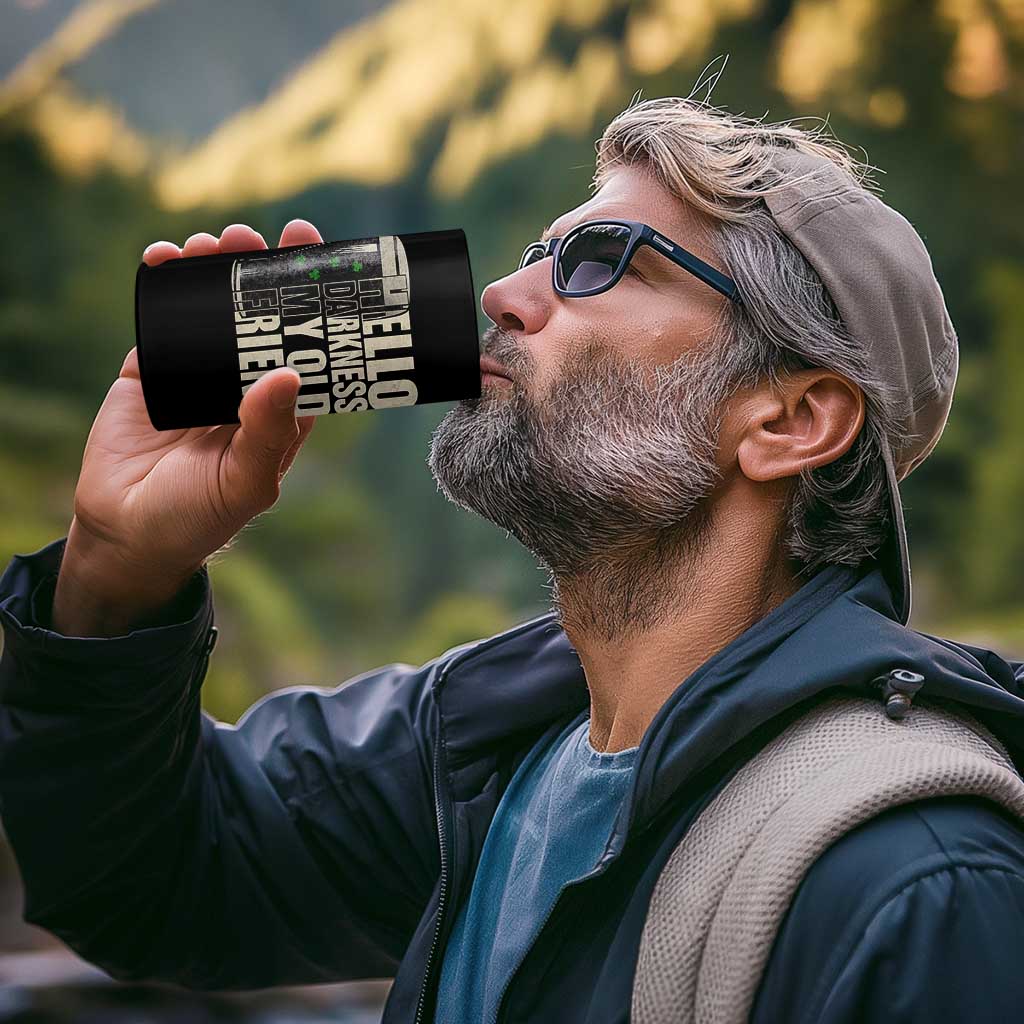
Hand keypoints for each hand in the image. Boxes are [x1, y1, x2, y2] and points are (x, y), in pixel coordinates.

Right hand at [52, 220, 322, 634]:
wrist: (127, 533)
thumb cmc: (199, 517)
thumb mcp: (245, 482)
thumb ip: (268, 433)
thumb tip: (289, 373)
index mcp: (281, 409)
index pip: (307, 345)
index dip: (313, 302)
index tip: (315, 256)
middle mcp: (246, 384)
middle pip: (261, 315)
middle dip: (261, 271)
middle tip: (259, 237)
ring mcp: (201, 372)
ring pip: (213, 307)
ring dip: (215, 269)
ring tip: (214, 243)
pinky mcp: (155, 368)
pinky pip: (162, 317)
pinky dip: (165, 283)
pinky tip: (166, 257)